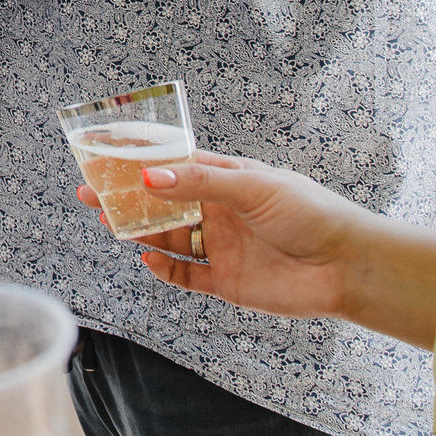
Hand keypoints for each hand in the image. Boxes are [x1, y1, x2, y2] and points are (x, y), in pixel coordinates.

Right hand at [72, 150, 372, 322]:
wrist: (346, 267)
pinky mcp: (227, 282)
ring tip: (111, 225)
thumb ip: (200, 184)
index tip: (103, 154)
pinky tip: (149, 259)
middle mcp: (220, 212)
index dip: (138, 161)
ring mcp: (222, 247)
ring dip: (140, 231)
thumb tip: (150, 176)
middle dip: (127, 199)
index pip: (174, 165)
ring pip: (169, 237)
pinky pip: (186, 275)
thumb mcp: (253, 187)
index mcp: (227, 179)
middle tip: (90, 195)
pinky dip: (165, 269)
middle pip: (163, 204)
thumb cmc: (310, 213)